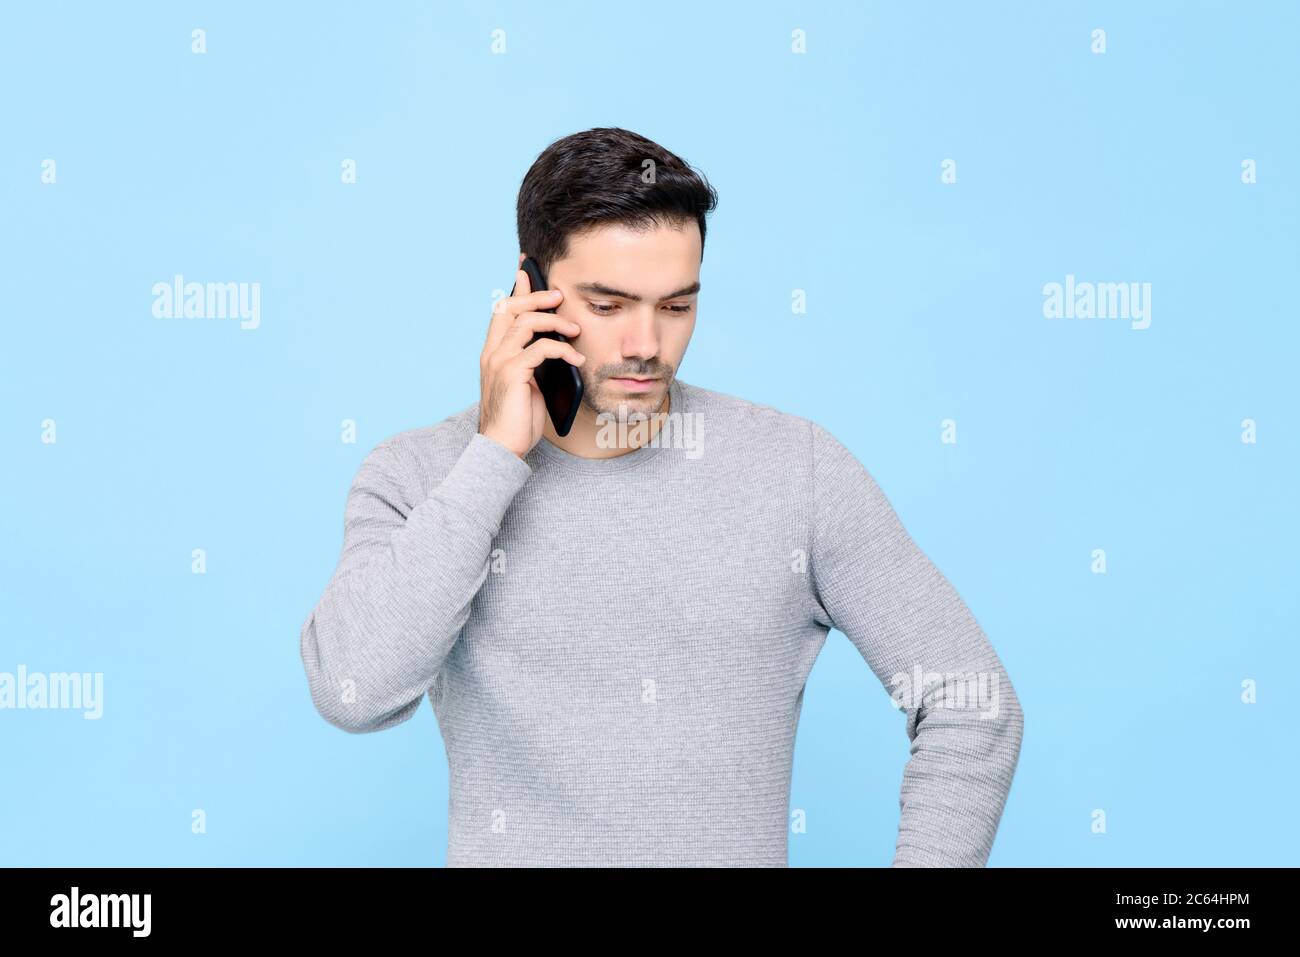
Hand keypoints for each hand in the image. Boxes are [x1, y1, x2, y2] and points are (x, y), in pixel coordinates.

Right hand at [478, 255, 584, 457]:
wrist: (502, 447)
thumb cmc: (517, 419)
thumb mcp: (528, 383)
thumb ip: (534, 361)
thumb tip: (555, 343)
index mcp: (493, 352)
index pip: (501, 310)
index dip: (515, 289)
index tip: (526, 269)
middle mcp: (492, 352)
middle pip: (511, 307)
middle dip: (536, 296)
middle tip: (559, 295)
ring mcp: (499, 361)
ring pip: (526, 323)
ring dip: (555, 321)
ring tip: (576, 330)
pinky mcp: (512, 373)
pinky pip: (541, 349)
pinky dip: (563, 350)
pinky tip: (576, 359)